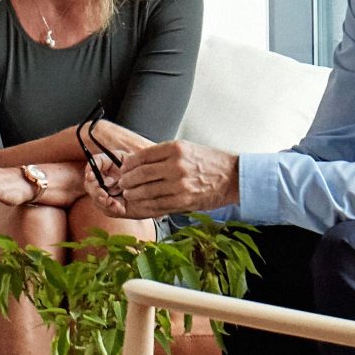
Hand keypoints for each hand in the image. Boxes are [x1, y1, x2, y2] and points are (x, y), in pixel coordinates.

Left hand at [92, 140, 238, 218]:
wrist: (232, 177)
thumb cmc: (209, 162)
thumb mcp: (186, 148)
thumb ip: (163, 154)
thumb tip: (138, 161)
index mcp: (175, 149)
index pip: (142, 156)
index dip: (128, 164)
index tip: (124, 168)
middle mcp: (177, 165)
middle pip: (141, 174)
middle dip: (127, 180)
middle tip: (122, 183)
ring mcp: (180, 184)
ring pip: (146, 191)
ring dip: (133, 194)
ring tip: (129, 194)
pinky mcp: (184, 200)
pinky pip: (158, 205)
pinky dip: (146, 205)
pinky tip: (141, 204)